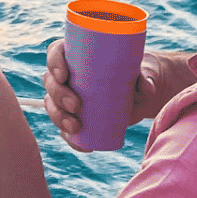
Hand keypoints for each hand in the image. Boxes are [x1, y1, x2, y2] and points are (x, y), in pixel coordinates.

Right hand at [43, 42, 196, 151]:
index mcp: (77, 54)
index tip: (63, 75)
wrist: (143, 93)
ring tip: (76, 127)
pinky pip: (65, 128)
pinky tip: (81, 144)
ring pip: (53, 105)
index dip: (54, 63)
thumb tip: (146, 87)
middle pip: (50, 82)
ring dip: (59, 117)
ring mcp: (69, 97)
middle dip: (58, 95)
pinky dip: (69, 137)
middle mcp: (68, 75)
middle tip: (76, 105)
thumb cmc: (140, 72)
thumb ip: (146, 77)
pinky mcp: (76, 116)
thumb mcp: (144, 71)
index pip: (56, 53)